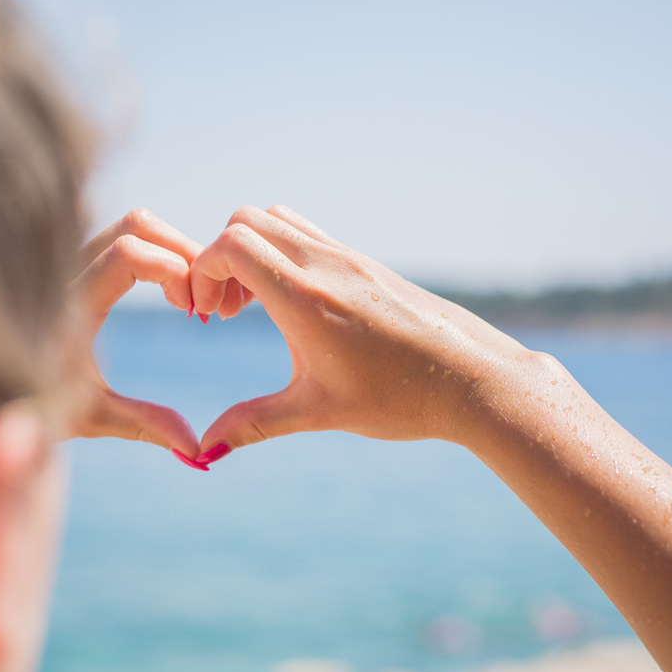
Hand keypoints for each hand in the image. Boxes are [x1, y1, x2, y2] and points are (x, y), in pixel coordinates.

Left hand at [66, 209, 242, 457]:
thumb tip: (197, 451)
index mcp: (67, 303)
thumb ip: (144, 425)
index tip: (194, 312)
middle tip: (202, 299)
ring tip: (188, 297)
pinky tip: (168, 291)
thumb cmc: (33, 409)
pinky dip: (155, 249)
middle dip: (184, 250)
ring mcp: (67, 259)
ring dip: (170, 248)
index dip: (175, 270)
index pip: (129, 252)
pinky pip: (121, 234)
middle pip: (137, 223)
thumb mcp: (92, 417)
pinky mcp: (73, 259)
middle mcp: (63, 269)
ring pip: (131, 224)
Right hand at [189, 206, 532, 451]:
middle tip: (225, 312)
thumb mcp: (318, 412)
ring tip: (256, 306)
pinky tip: (295, 306)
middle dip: (220, 259)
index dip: (201, 273)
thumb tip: (201, 451)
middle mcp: (324, 265)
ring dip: (253, 251)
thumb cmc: (399, 398)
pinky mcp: (366, 263)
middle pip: (246, 221)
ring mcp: (348, 258)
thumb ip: (253, 424)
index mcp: (305, 297)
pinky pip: (309, 234)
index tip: (206, 317)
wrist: (471, 379)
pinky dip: (283, 254)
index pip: (230, 245)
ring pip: (279, 220)